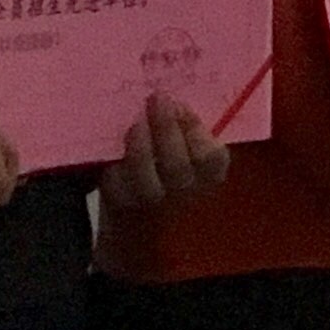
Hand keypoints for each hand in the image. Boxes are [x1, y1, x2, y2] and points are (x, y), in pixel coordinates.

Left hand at [103, 92, 228, 211]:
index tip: (180, 105)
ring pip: (145, 178)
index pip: (213, 158)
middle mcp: (183, 196)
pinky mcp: (120, 209)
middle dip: (166, 127)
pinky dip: (116, 165)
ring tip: (136, 123)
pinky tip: (116, 150)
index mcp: (208, 180)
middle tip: (156, 99)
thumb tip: (174, 102)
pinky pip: (117, 185)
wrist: (142, 230)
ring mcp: (150, 206)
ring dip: (140, 145)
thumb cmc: (171, 185)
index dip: (195, 129)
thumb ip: (189, 137)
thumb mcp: (192, 165)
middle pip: (177, 164)